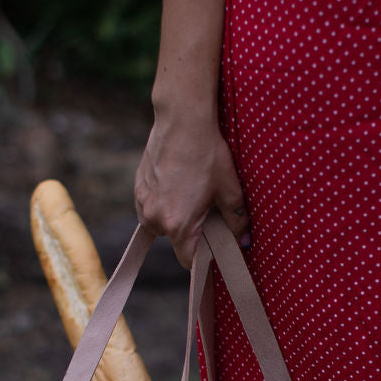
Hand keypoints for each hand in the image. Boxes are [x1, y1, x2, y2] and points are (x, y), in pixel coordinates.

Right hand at [135, 109, 248, 266]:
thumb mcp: (230, 188)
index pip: (188, 260)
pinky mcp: (137, 187)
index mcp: (179, 224)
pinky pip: (149, 207)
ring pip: (159, 224)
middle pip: (174, 241)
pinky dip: (162, 203)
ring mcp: (143, 202)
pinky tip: (176, 184)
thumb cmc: (208, 153)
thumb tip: (243, 241)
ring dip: (173, 217)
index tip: (212, 247)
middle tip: (206, 210)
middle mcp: (155, 218)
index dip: (202, 257)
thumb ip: (237, 220)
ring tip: (189, 193)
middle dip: (189, 232)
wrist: (182, 120)